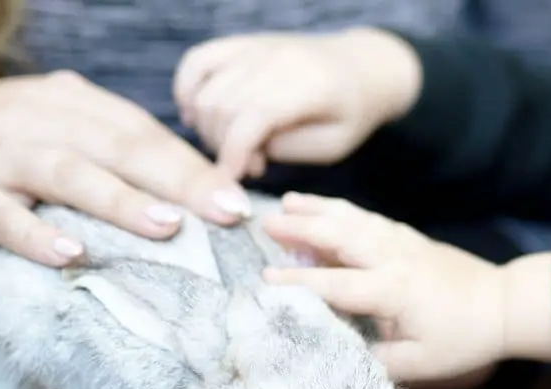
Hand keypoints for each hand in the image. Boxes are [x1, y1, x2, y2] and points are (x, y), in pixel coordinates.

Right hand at [0, 71, 254, 267]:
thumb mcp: (43, 132)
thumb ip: (101, 151)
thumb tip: (181, 191)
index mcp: (63, 101)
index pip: (138, 129)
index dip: (190, 163)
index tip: (238, 197)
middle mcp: (32, 119)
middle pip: (115, 145)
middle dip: (177, 179)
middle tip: (225, 213)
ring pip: (65, 172)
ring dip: (118, 200)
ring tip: (167, 227)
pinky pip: (1, 215)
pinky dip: (35, 234)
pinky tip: (70, 255)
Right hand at [173, 27, 421, 180]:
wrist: (363, 70)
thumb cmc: (349, 114)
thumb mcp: (329, 145)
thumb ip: (284, 148)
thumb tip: (240, 152)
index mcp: (308, 84)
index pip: (252, 117)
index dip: (233, 154)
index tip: (230, 182)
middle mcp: (276, 57)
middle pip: (222, 106)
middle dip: (224, 146)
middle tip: (250, 164)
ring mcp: (255, 47)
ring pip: (205, 90)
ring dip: (209, 127)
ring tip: (236, 145)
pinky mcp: (241, 44)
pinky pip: (196, 61)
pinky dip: (187, 90)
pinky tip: (198, 115)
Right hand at [260, 193, 550, 388]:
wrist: (505, 305)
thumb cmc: (462, 339)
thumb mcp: (419, 364)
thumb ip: (375, 363)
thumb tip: (337, 358)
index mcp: (391, 290)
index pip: (335, 284)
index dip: (298, 282)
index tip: (264, 279)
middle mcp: (391, 259)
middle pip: (339, 237)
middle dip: (300, 228)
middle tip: (265, 223)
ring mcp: (401, 243)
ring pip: (353, 219)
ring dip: (318, 209)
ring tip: (287, 200)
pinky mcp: (409, 237)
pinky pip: (369, 218)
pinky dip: (343, 210)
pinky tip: (326, 207)